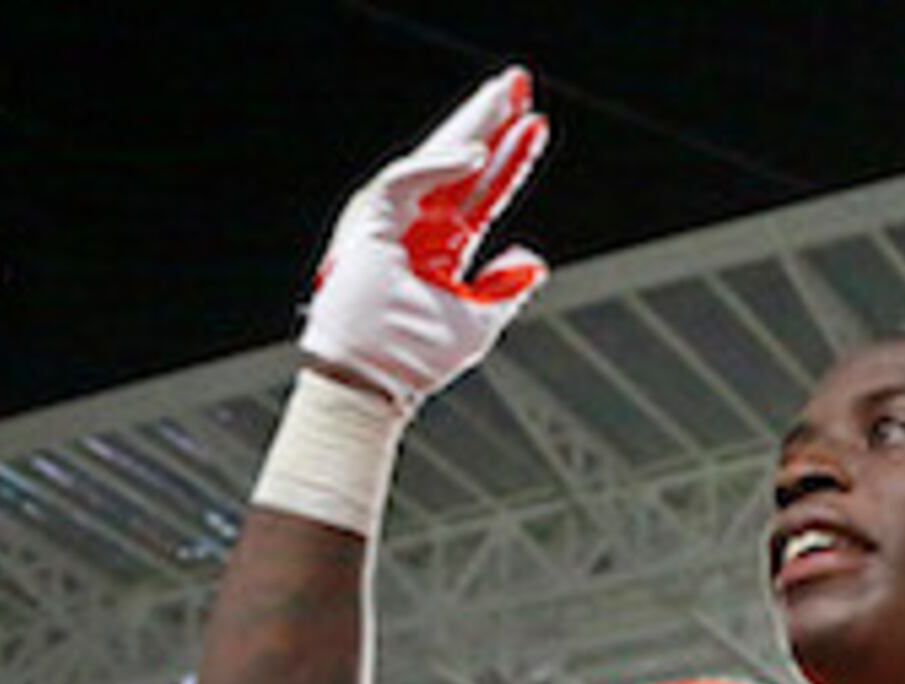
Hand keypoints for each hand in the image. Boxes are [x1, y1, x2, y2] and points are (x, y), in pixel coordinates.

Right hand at [303, 68, 551, 402]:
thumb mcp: (480, 321)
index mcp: (442, 249)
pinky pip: (403, 180)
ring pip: (434, 161)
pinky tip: (476, 153)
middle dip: (489, 122)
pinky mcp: (367, 223)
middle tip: (518, 82)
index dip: (510, 160)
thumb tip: (532, 260)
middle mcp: (418, 229)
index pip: (483, 193)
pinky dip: (437, 166)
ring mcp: (392, 222)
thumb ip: (505, 288)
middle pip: (460, 164)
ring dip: (469, 127)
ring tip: (504, 98)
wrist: (376, 380)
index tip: (537, 126)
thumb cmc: (417, 359)